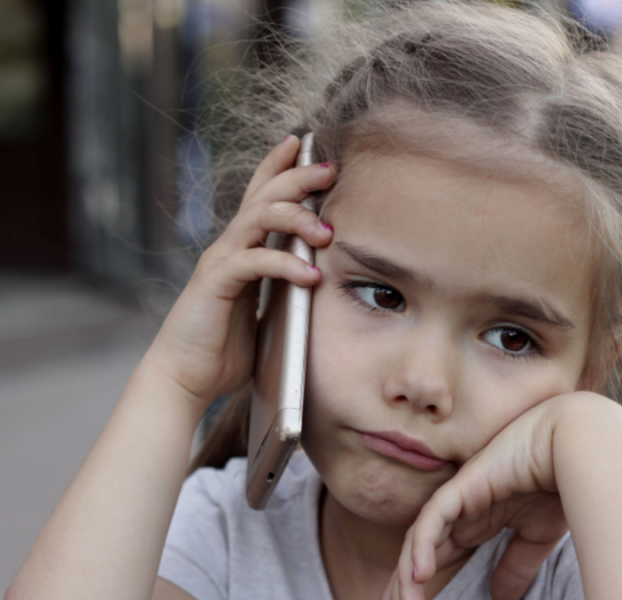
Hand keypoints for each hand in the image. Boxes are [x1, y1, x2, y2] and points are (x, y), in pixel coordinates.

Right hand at [143, 135, 336, 414]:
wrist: (185, 377)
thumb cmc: (225, 345)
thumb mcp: (265, 308)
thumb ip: (284, 287)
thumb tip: (319, 279)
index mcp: (242, 248)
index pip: (260, 195)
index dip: (278, 165)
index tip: (303, 141)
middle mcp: (230, 247)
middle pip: (264, 196)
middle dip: (298, 176)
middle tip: (330, 168)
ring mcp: (221, 262)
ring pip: (258, 218)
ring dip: (297, 217)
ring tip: (328, 231)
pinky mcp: (216, 284)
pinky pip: (253, 262)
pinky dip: (285, 264)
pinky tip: (311, 275)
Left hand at [382, 395, 592, 599]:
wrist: (574, 445)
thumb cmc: (559, 482)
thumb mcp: (535, 536)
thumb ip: (515, 565)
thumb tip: (501, 597)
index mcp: (475, 520)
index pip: (438, 554)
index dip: (421, 581)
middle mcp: (460, 509)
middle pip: (420, 549)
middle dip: (402, 581)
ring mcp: (458, 497)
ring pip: (419, 538)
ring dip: (406, 572)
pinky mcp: (461, 487)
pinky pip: (431, 519)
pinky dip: (421, 545)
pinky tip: (418, 575)